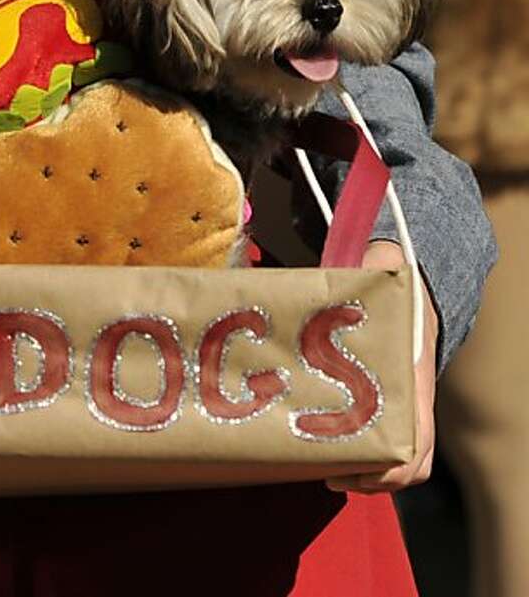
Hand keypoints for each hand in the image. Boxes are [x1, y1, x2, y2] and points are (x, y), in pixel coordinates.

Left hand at [325, 239, 437, 493]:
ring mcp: (403, 402)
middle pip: (410, 461)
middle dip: (372, 478)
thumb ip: (362, 264)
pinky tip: (327, 448)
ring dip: (366, 474)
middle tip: (328, 474)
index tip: (354, 469)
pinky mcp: (386, 401)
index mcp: (414, 373)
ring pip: (399, 460)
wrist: (412, 282)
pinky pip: (385, 444)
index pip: (419, 437)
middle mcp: (414, 396)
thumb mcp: (382, 267)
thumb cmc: (394, 279)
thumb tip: (342, 264)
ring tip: (324, 469)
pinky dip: (363, 458)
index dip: (393, 465)